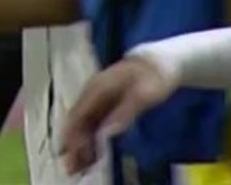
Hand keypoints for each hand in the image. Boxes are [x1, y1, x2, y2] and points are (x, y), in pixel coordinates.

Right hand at [60, 56, 174, 175]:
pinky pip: (91, 124)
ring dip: (79, 145)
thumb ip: (125, 112)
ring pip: (81, 124)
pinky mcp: (103, 104)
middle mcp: (91, 93)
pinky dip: (88, 140)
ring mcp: (96, 98)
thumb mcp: (144, 94)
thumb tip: (108, 132)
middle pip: (75, 122)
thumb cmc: (153, 76)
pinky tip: (91, 154)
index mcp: (97, 89)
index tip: (73, 155)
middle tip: (71, 168)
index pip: (77, 115)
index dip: (73, 136)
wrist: (158, 62)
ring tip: (79, 167)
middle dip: (72, 145)